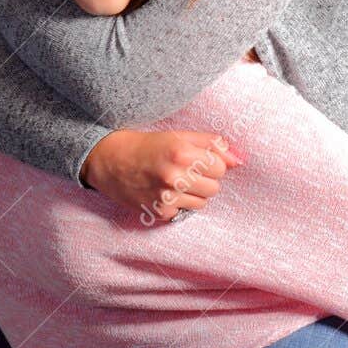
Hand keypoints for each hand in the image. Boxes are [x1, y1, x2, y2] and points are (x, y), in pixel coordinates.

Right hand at [79, 129, 243, 220]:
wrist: (108, 160)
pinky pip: (183, 212)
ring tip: (174, 182)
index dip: (211, 163)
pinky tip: (161, 192)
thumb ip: (212, 144)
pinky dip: (176, 204)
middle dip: (204, 179)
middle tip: (184, 171)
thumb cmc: (145, 145)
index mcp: (181, 151)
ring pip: (202, 202)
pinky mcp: (158, 211)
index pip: (220, 167)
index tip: (196, 160)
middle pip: (214, 187)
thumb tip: (240, 159)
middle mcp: (174, 175)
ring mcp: (166, 196)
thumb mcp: (178, 136)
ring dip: (192, 193)